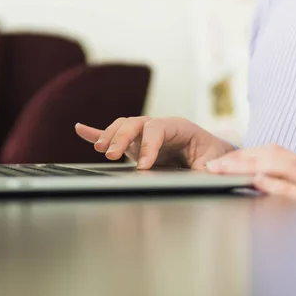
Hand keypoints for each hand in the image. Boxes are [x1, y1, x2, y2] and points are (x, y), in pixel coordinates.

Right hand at [75, 117, 235, 169]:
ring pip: (123, 126)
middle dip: (122, 137)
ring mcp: (145, 135)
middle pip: (135, 123)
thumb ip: (206, 167)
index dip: (149, 145)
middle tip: (112, 155)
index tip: (143, 167)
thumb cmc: (214, 158)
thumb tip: (202, 171)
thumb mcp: (214, 163)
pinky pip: (114, 134)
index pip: (157, 128)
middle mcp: (159, 127)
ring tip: (101, 150)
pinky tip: (80, 129)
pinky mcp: (135, 145)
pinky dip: (96, 132)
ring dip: (109, 136)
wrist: (214, 154)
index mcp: (179, 127)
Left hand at [206, 144, 295, 213]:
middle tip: (214, 167)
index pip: (273, 153)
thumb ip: (279, 196)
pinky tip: (257, 182)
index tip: (218, 162)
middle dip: (242, 159)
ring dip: (252, 166)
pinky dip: (278, 185)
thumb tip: (245, 190)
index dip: (244, 155)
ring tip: (226, 170)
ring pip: (287, 167)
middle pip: (276, 155)